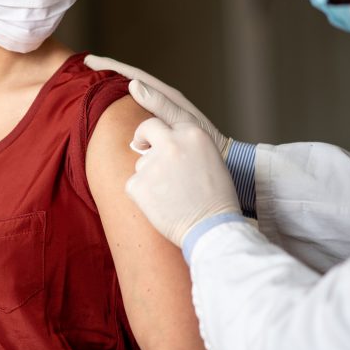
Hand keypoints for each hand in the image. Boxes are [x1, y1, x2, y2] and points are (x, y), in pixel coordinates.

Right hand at [84, 54, 231, 158]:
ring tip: (92, 82)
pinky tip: (110, 107)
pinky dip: (120, 103)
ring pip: (131, 93)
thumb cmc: (203, 142)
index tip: (88, 61)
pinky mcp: (160, 123)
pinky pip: (134, 108)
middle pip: (128, 79)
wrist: (222, 157)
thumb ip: (159, 103)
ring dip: (111, 86)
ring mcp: (161, 110)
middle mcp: (162, 99)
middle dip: (107, 72)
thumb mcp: (181, 121)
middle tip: (84, 67)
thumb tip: (132, 84)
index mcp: (165, 95)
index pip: (131, 74)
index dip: (109, 66)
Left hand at [126, 118, 240, 246]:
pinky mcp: (137, 184)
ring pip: (141, 163)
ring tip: (171, 196)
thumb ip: (186, 144)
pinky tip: (161, 206)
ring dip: (149, 175)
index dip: (158, 131)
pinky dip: (142, 195)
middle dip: (142, 137)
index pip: (165, 120)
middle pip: (145, 128)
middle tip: (141, 146)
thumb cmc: (216, 198)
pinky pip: (133, 184)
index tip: (152, 137)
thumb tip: (162, 140)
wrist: (212, 229)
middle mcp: (171, 143)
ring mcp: (152, 163)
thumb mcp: (210, 158)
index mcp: (192, 133)